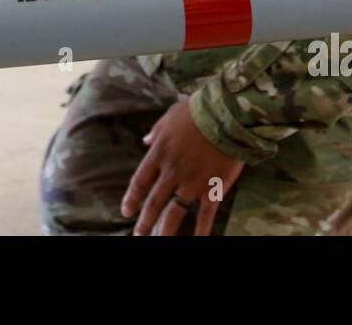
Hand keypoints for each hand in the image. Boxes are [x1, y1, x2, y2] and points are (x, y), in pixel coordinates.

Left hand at [121, 97, 245, 235]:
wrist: (225, 115)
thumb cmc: (196, 111)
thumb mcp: (170, 116)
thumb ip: (156, 131)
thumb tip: (145, 140)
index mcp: (159, 154)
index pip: (140, 182)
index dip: (132, 198)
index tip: (126, 212)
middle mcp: (172, 172)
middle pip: (154, 203)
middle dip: (145, 222)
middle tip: (138, 236)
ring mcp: (192, 183)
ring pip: (174, 214)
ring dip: (164, 231)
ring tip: (158, 242)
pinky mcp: (213, 188)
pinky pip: (205, 215)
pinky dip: (201, 231)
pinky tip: (197, 241)